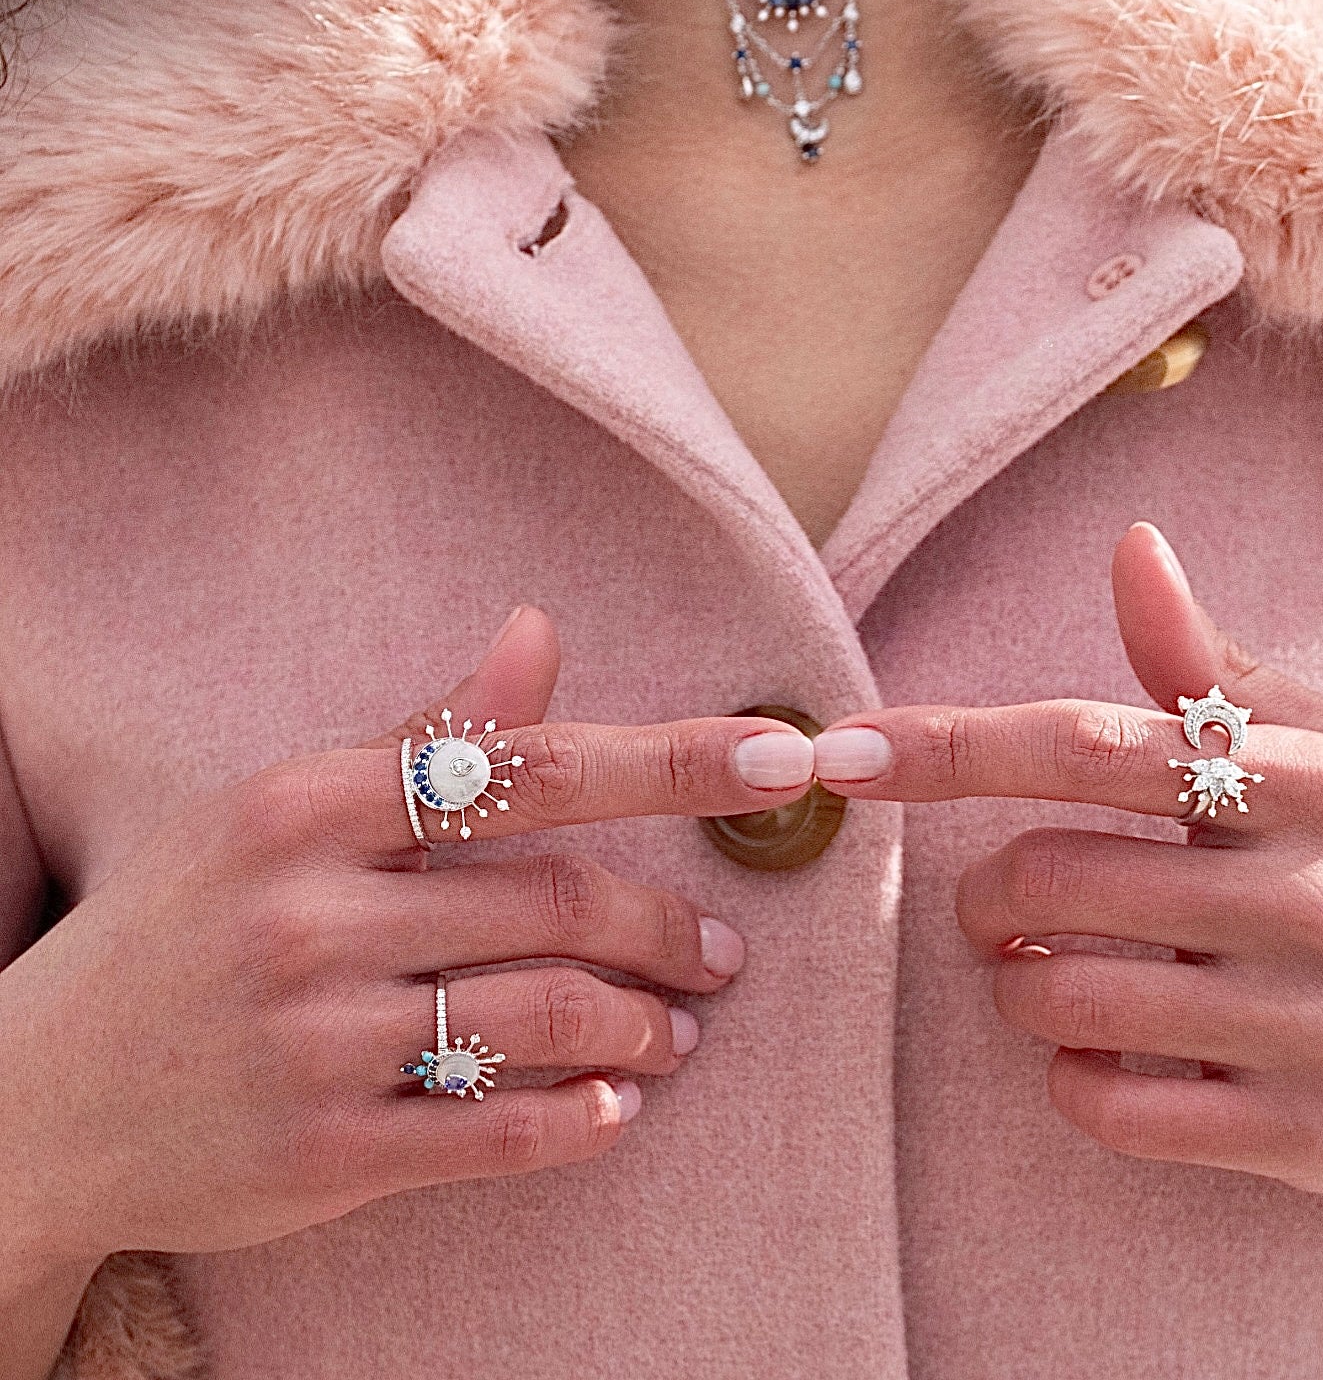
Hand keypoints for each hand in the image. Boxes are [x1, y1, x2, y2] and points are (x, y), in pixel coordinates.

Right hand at [0, 606, 816, 1269]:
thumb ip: (424, 731)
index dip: (674, 761)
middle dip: (669, 923)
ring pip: (545, 1015)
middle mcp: (312, 914)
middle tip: (723, 946)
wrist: (34, 1098)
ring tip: (680, 1026)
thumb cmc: (182, 924)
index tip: (784, 760)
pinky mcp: (321, 1153)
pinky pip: (497, 1131)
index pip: (529, 765)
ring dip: (644, 1020)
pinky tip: (621, 1102)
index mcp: (307, 805)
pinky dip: (583, 1116)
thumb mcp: (280, 806)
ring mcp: (316, 1040)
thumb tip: (537, 632)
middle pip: (558, 900)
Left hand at [812, 524, 1322, 1216]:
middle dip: (985, 895)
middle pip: (1047, 878)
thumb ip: (1214, 666)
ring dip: (1017, 985)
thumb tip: (1131, 547)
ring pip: (1062, 996)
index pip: (1084, 747)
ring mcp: (1314, 1023)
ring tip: (1048, 970)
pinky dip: (1071, 1079)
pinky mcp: (1309, 1133)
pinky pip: (1114, 1108)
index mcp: (1309, 780)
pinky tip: (1101, 1055)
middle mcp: (1315, 894)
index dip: (945, 748)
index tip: (839, 752)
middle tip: (1004, 901)